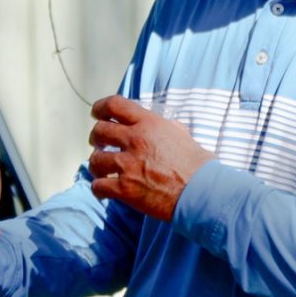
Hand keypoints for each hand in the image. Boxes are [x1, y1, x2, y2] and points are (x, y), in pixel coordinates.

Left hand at [88, 95, 215, 220]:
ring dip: (97, 165)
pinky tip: (105, 191)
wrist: (200, 191)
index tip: (97, 113)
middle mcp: (135, 140)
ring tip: (103, 170)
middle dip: (97, 138)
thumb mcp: (182, 135)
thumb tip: (161, 125)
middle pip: (99, 131)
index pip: (115, 105)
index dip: (101, 107)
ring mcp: (128, 165)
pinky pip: (98, 186)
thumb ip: (165, 127)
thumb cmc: (196, 164)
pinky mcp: (124, 189)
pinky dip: (99, 189)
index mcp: (149, 124)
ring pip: (95, 159)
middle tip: (101, 144)